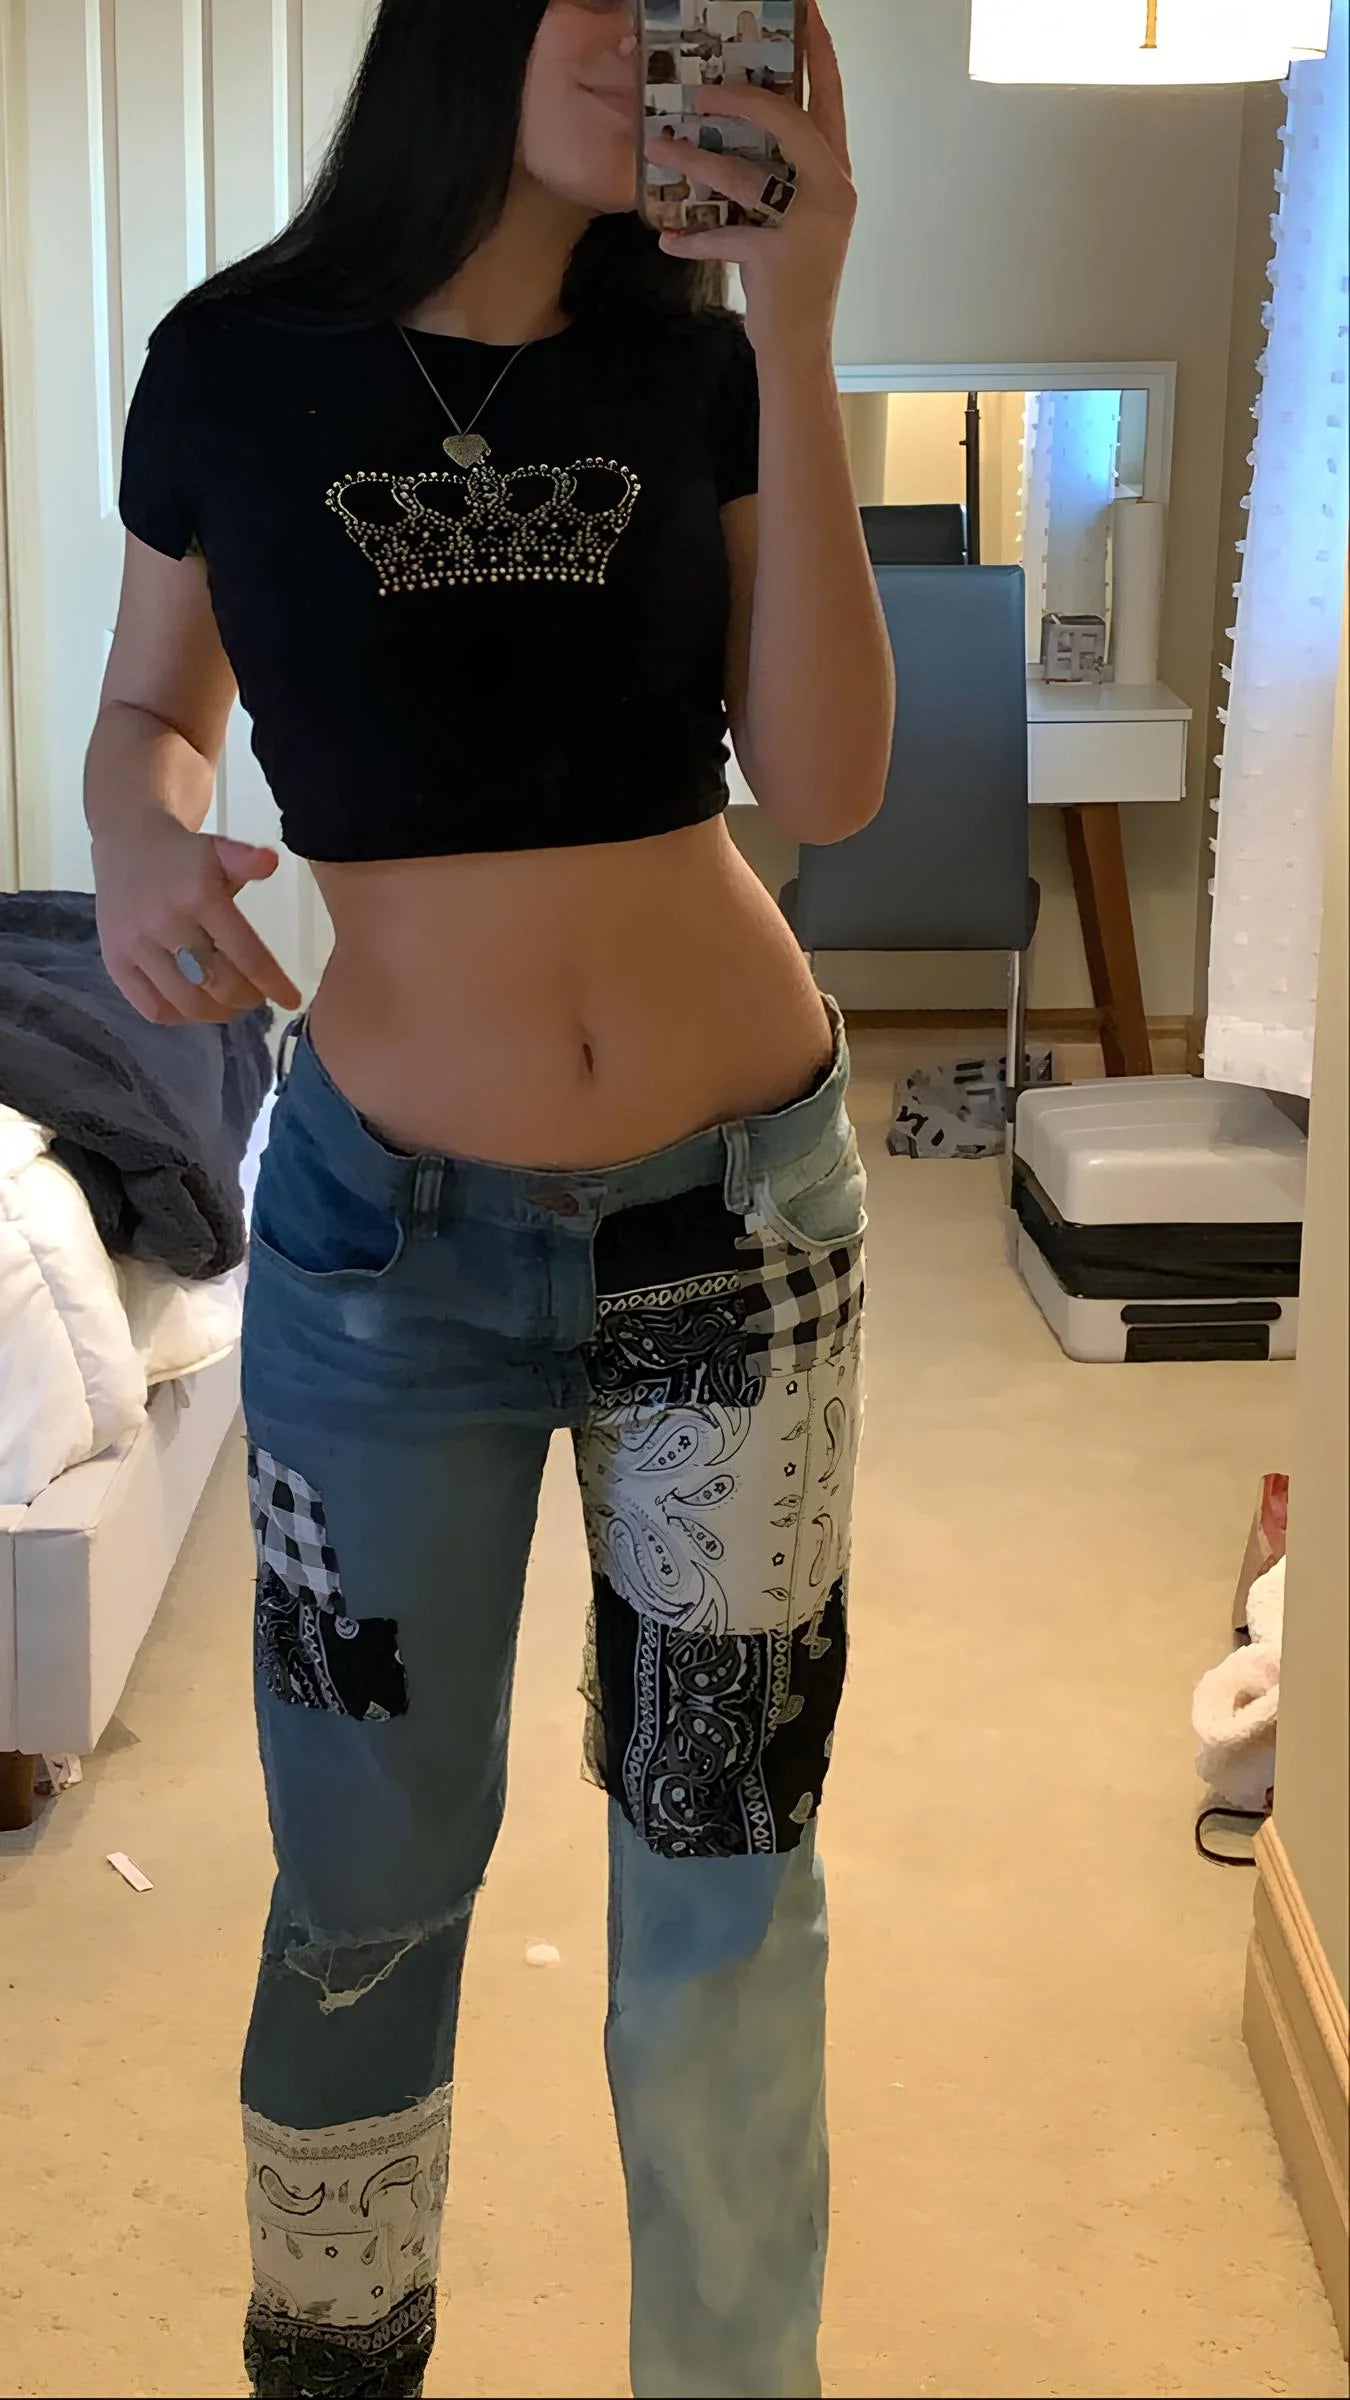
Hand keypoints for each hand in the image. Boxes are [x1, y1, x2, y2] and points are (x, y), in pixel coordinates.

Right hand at [93, 814, 302, 1025]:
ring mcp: (136, 946)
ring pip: (187, 1002)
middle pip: (219, 984)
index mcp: (198, 896)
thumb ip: (246, 860)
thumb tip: (271, 862)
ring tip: (229, 1003)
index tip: (291, 1000)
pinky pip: (153, 1008)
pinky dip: (181, 1016)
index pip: (246, 954)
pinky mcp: (115, 962)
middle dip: (247, 998)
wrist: (125, 843)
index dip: (273, 984)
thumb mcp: (218, 849)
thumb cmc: (182, 855)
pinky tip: (195, 1003)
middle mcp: (165, 923)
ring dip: (218, 1012)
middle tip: (256, 996)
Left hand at [644, 0, 854, 363]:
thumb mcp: (796, 216)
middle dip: (742, 99)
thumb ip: (782, 172)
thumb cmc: (791, 277)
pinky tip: (667, 237)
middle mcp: (831, 191)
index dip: (818, 51)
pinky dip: (693, 237)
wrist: (798, 344)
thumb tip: (737, 124)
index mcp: (836, 172)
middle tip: (700, 91)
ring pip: (744, 177)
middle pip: (789, 122)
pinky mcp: (777, 258)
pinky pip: (724, 235)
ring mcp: (807, 225)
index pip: (830, 98)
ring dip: (695, 161)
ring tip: (658, 147)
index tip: (806, 9)